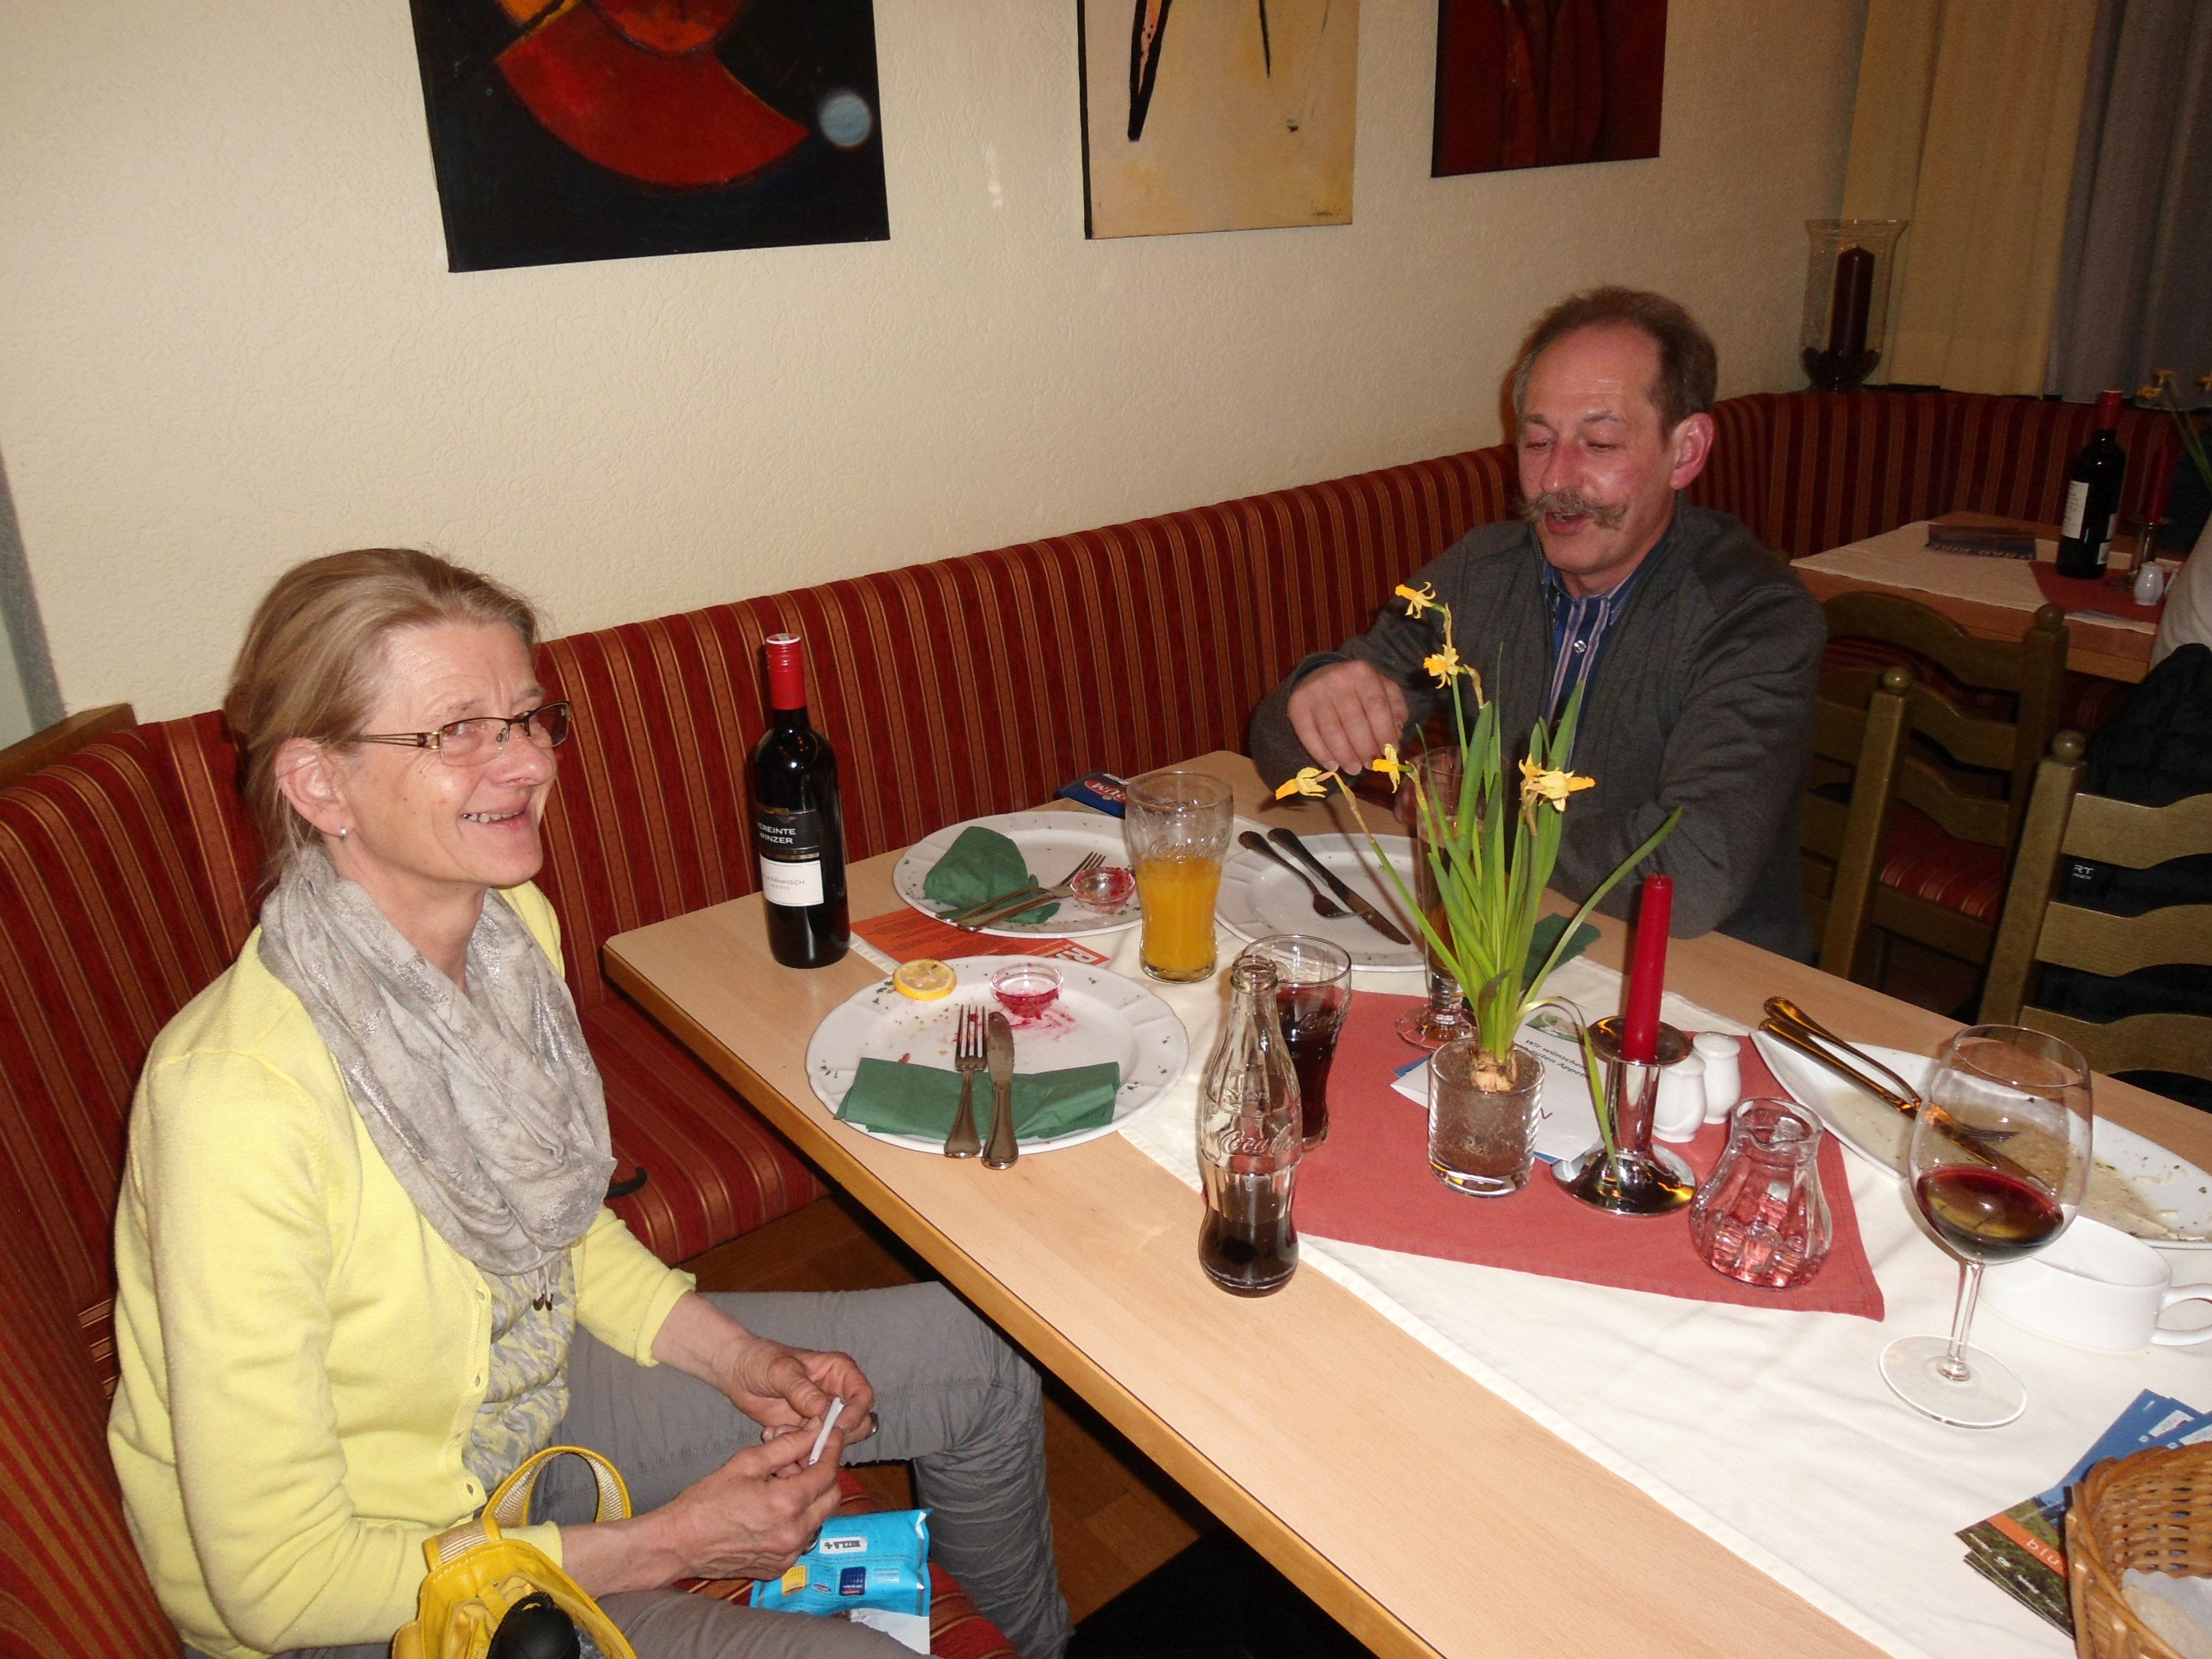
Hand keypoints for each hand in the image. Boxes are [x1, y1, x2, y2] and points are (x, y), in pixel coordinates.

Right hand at [661, 1428, 850, 1581]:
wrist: (679, 1544)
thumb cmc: (705, 1502)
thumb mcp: (746, 1463)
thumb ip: (786, 1445)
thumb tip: (815, 1430)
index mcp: (786, 1504)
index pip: (827, 1472)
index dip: (832, 1449)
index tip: (830, 1435)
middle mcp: (793, 1533)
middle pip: (831, 1497)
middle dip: (824, 1473)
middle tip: (803, 1460)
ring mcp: (788, 1554)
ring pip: (818, 1518)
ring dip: (810, 1497)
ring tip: (781, 1483)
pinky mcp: (779, 1567)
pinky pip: (802, 1538)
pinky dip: (797, 1520)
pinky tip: (773, 1509)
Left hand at [715, 1334, 876, 1447]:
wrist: (737, 1371)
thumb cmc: (762, 1360)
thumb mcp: (781, 1370)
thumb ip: (802, 1390)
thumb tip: (824, 1412)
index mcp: (839, 1372)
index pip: (863, 1396)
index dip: (856, 1413)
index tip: (838, 1427)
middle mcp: (836, 1395)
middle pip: (856, 1424)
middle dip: (833, 1435)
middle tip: (804, 1435)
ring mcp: (822, 1415)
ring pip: (833, 1440)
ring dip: (809, 1443)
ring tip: (780, 1430)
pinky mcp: (805, 1431)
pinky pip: (811, 1447)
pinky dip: (794, 1447)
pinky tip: (772, 1432)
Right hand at [1286, 659, 1408, 775]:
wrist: (1319, 675)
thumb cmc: (1357, 688)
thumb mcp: (1381, 688)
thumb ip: (1394, 708)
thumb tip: (1396, 736)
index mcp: (1362, 672)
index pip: (1377, 706)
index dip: (1384, 732)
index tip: (1390, 752)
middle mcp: (1337, 679)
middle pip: (1354, 721)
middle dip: (1365, 749)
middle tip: (1371, 765)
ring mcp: (1314, 692)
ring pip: (1332, 731)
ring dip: (1345, 755)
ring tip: (1354, 769)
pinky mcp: (1297, 705)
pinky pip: (1309, 735)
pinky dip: (1321, 754)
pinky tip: (1332, 765)